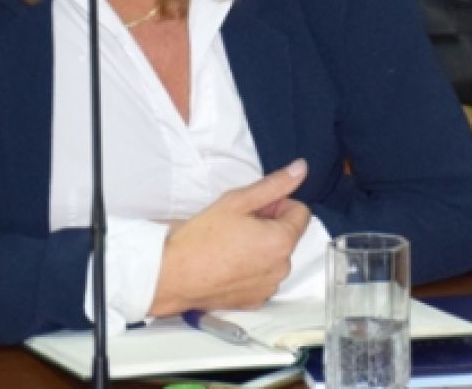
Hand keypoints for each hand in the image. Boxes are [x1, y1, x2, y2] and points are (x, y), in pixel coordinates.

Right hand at [150, 159, 311, 315]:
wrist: (171, 275)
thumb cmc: (200, 239)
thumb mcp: (238, 201)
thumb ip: (274, 184)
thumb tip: (299, 170)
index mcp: (281, 241)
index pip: (300, 212)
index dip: (277, 205)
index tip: (255, 208)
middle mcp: (281, 268)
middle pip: (287, 234)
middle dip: (269, 225)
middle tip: (239, 224)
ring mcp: (267, 287)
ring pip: (274, 256)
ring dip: (261, 247)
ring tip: (230, 244)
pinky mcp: (253, 301)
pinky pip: (262, 277)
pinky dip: (251, 269)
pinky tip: (228, 263)